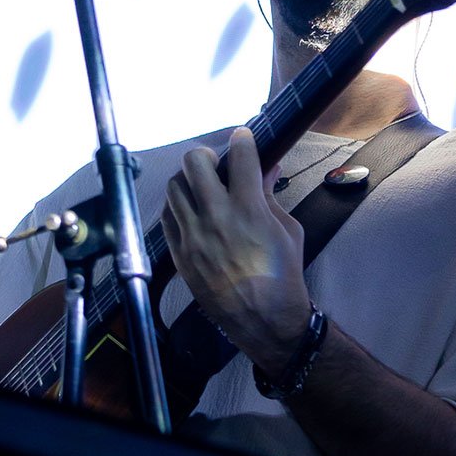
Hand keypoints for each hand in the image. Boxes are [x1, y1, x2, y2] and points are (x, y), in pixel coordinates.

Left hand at [162, 127, 311, 375]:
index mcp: (249, 210)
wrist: (265, 319)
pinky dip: (177, 207)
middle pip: (194, 163)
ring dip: (189, 180)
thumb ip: (270, 195)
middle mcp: (216, 218)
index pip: (240, 157)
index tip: (243, 136)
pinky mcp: (179, 255)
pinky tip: (190, 211)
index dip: (242, 139)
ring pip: (174, 186)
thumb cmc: (284, 273)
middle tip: (216, 163)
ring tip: (201, 187)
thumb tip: (265, 167)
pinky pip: (167, 217)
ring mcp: (193, 237)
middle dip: (207, 154)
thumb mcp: (288, 229)